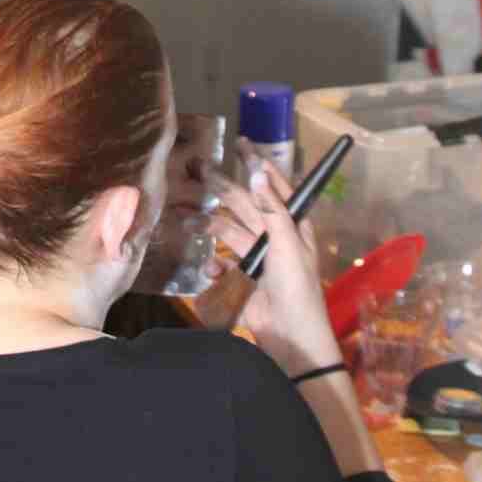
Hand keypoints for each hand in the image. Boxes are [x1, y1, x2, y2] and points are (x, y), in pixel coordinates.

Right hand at [206, 147, 341, 375]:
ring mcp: (256, 258)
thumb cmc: (297, 290)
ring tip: (184, 220)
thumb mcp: (288, 246)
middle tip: (196, 167)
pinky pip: (222, 265)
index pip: (273, 186)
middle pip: (242, 203)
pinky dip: (214, 268)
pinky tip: (212, 274)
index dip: (258, 165)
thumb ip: (271, 209)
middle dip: (221, 186)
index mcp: (291, 225)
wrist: (291, 338)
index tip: (241, 143)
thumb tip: (257, 172)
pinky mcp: (242, 280)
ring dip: (207, 226)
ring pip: (226, 231)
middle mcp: (272, 236)